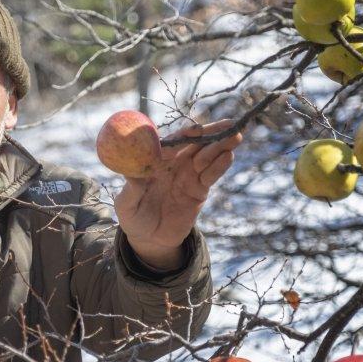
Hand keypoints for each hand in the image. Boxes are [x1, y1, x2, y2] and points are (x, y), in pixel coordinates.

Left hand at [115, 119, 242, 268]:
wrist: (150, 238)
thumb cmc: (133, 217)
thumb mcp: (126, 205)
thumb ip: (131, 189)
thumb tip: (131, 173)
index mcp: (155, 161)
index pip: (171, 143)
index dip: (183, 135)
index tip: (194, 129)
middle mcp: (174, 163)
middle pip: (194, 144)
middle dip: (211, 133)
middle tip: (229, 123)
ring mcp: (188, 175)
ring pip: (207, 156)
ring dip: (221, 145)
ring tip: (236, 135)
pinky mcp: (199, 189)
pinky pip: (211, 175)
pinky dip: (220, 166)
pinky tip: (229, 156)